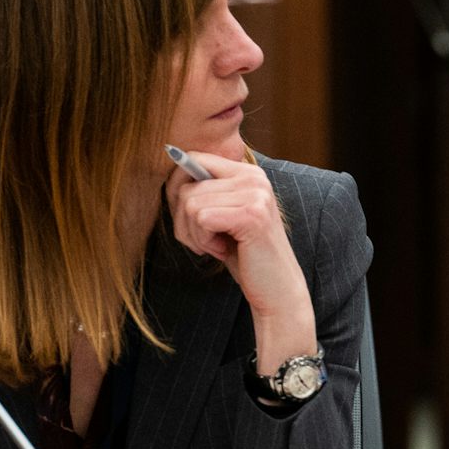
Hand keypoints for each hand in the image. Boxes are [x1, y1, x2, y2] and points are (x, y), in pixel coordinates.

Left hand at [165, 151, 316, 370]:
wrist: (276, 290)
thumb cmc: (245, 255)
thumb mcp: (222, 216)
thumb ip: (204, 190)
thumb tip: (171, 158)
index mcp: (248, 173)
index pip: (195, 158)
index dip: (178, 188)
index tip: (189, 218)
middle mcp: (254, 178)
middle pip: (187, 186)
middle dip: (183, 220)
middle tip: (204, 240)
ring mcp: (255, 194)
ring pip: (190, 204)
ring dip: (195, 234)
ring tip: (217, 246)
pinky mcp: (251, 215)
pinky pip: (201, 218)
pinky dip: (203, 241)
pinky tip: (222, 250)